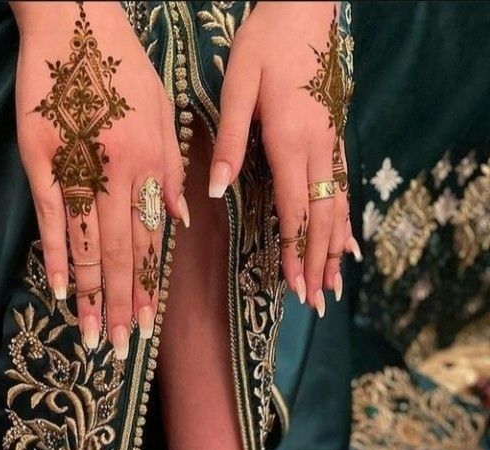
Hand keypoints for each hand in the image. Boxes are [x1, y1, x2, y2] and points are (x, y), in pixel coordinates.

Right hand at [13, 1, 187, 354]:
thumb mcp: (165, 111)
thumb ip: (173, 170)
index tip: (148, 325)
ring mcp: (78, 166)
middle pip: (123, 253)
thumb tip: (183, 222)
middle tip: (123, 351)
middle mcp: (120, 172)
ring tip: (95, 338)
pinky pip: (51, 217)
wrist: (74, 16)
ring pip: (89, 244)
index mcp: (152, 163)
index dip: (149, 286)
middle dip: (125, 307)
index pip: (152, 239)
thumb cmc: (123, 64)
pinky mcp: (40, 158)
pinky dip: (57, 257)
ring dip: (94, 296)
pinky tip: (62, 293)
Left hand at [209, 1, 360, 315]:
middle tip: (315, 303)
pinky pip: (342, 188)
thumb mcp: (238, 85)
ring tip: (334, 288)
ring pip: (337, 207)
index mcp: (291, 141)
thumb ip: (229, 140)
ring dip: (334, 251)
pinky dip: (346, 221)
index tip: (293, 286)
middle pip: (321, 218)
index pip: (295, 209)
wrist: (305, 8)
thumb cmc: (266, 44)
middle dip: (317, 263)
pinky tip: (349, 245)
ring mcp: (331, 145)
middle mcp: (318, 149)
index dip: (294, 251)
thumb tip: (216, 191)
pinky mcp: (333, 138)